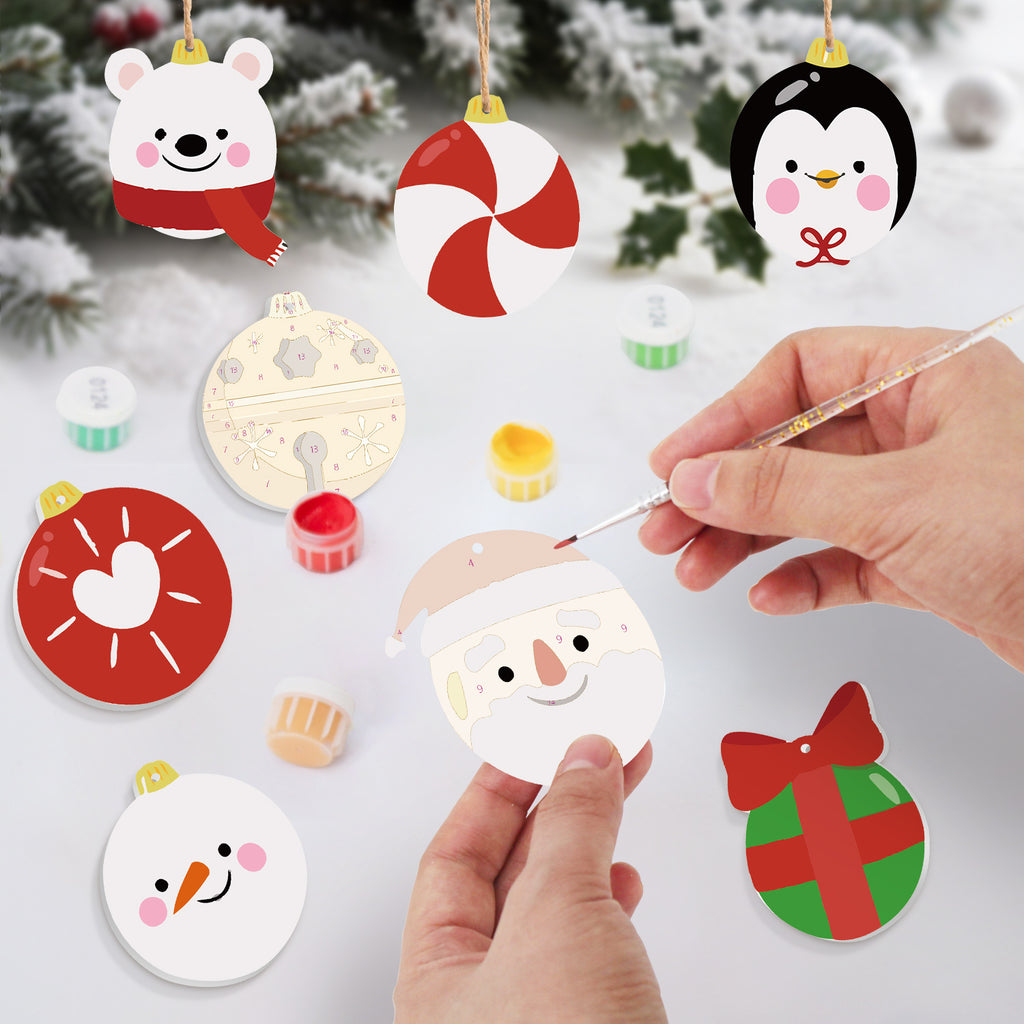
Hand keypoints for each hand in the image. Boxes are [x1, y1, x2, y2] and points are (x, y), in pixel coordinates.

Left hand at [393, 736, 666, 1023]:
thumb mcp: (559, 913)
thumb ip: (571, 827)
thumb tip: (583, 762)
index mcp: (437, 973)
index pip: (453, 856)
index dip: (494, 792)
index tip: (533, 748)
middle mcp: (479, 995)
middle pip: (510, 872)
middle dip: (557, 806)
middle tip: (590, 755)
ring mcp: (536, 1010)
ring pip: (555, 903)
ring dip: (590, 843)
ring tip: (617, 789)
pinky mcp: (587, 1020)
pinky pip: (590, 940)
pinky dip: (610, 899)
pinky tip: (624, 880)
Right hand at [640, 326, 1023, 672]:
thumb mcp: (893, 502)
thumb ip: (780, 488)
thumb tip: (691, 478)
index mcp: (927, 376)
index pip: (799, 373)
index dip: (727, 416)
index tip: (676, 464)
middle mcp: (923, 427)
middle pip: (793, 445)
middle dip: (725, 490)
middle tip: (666, 530)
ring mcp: (925, 493)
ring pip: (811, 504)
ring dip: (749, 538)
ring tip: (695, 571)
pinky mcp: (930, 555)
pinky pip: (847, 556)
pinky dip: (804, 576)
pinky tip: (769, 597)